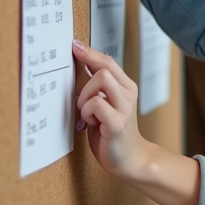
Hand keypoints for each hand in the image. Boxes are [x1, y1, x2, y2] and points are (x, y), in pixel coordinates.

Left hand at [73, 39, 147, 177]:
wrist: (129, 158)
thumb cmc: (111, 132)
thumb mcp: (105, 104)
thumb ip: (97, 87)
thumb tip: (80, 65)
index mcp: (126, 87)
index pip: (108, 61)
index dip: (90, 52)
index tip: (74, 45)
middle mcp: (128, 94)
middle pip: (103, 68)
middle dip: (85, 83)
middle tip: (81, 103)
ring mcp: (125, 107)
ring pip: (101, 80)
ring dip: (85, 97)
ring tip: (86, 114)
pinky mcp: (117, 122)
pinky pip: (95, 104)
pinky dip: (86, 113)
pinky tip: (89, 123)